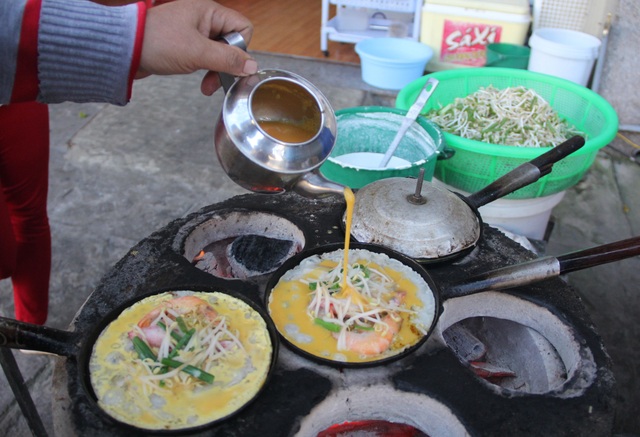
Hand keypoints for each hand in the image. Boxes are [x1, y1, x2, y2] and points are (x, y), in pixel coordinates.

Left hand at [138, 0, 256, 94]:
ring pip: (220, 53)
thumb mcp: (197, 52)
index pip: (242, 28)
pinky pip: (206, 57)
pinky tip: (200, 80)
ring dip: (216, 71)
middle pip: (232, 43)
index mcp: (209, 11)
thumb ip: (227, 59)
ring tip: (206, 86)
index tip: (229, 64)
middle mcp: (204, 19)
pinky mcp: (186, 44)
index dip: (241, 49)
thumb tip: (252, 66)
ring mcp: (195, 32)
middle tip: (216, 80)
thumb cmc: (156, 42)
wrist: (124, 50)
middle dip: (227, 65)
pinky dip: (206, 70)